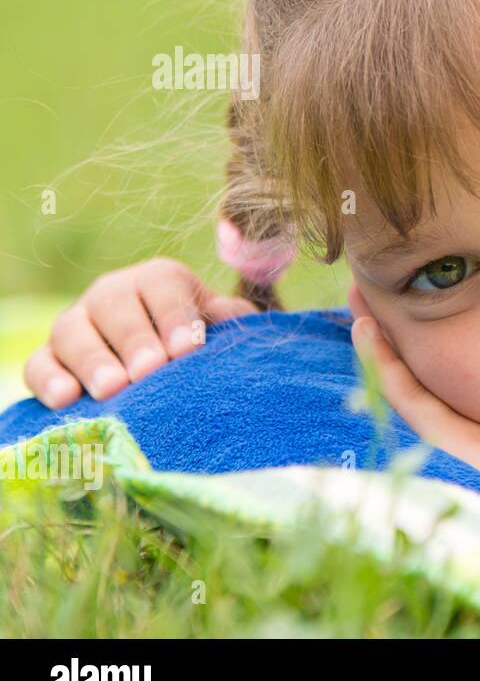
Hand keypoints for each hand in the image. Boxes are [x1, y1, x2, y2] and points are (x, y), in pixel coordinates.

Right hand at [24, 257, 257, 407]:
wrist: (163, 364)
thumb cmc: (197, 343)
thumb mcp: (218, 327)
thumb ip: (231, 320)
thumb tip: (239, 318)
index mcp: (158, 281)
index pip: (162, 285)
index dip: (175, 315)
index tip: (188, 348)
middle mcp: (112, 294)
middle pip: (114, 305)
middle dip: (134, 339)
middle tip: (149, 370)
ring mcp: (76, 324)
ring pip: (72, 331)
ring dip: (91, 360)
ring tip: (112, 389)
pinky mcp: (49, 357)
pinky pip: (38, 363)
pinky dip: (48, 380)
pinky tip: (65, 399)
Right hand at [345, 281, 479, 530]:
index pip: (452, 369)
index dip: (426, 330)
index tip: (412, 286)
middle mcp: (475, 429)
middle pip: (420, 373)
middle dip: (394, 330)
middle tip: (365, 288)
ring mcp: (463, 439)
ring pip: (405, 385)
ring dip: (379, 342)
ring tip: (357, 297)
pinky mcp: (461, 444)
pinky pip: (412, 400)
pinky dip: (386, 367)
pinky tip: (369, 328)